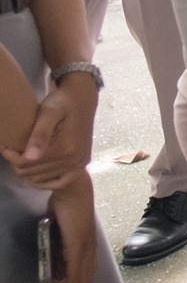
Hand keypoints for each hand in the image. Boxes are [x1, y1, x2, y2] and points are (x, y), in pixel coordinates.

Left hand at [3, 72, 97, 189]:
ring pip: (43, 178)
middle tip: (11, 150)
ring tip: (21, 157)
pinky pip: (60, 182)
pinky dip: (45, 183)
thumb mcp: (49, 112)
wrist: (82, 99)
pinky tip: (33, 179)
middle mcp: (74, 160)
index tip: (3, 146)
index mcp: (66, 148)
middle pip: (33, 172)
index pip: (28, 163)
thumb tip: (30, 156)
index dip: (11, 156)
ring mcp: (79, 163)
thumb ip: (40, 134)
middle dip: (17, 163)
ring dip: (28, 171)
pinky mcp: (81, 164)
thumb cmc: (62, 102)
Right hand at [43, 177, 98, 282]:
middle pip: (86, 280)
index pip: (87, 272)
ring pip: (81, 280)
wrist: (74, 189)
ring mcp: (85, 248)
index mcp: (88, 244)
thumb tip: (54, 247)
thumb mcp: (64, 225)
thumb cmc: (67, 203)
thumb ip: (61, 236)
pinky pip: (74, 271)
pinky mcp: (77, 245)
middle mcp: (90, 249)